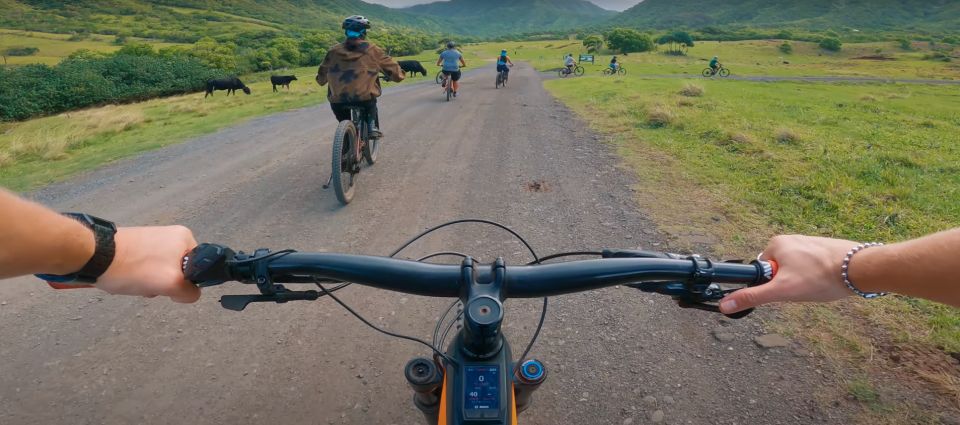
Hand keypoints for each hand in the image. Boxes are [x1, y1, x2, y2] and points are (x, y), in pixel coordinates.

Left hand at [95, 226, 199, 302]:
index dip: (185, 282)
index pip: (198, 268)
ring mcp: (151, 239)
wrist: (94, 255)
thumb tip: (190, 293)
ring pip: (160, 271)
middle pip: (177, 270)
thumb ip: (189, 291)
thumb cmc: (135, 268)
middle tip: (149, 285)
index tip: (167, 286)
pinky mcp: (135, 245)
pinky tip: (126, 278)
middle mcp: (171, 234)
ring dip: (149, 282)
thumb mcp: (171, 283)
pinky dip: (138, 276)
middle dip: (163, 283)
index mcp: (185, 237)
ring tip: (134, 282)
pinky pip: (145, 267)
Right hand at [720, 235, 856, 313]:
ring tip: (820, 285)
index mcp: (776, 243)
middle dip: (791, 285)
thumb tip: (724, 305)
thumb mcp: (782, 291)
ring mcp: (809, 242)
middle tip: (806, 289)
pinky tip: (829, 281)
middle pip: (780, 272)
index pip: (763, 271)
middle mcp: (791, 238)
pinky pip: (812, 267)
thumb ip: (752, 297)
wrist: (861, 269)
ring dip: (806, 282)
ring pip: (797, 271)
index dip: (774, 285)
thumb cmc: (821, 277)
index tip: (790, 288)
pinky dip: (818, 277)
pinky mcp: (825, 248)